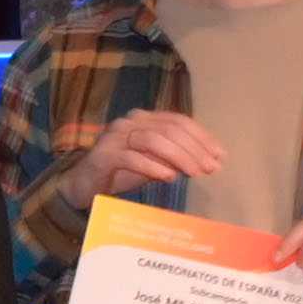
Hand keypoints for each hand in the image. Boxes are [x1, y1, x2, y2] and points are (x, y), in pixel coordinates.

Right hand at [81, 108, 224, 195]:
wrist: (83, 184)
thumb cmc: (120, 172)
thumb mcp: (153, 162)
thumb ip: (174, 158)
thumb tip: (206, 160)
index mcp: (144, 119)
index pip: (178, 121)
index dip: (201, 137)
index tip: (219, 156)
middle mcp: (130, 122)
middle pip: (169, 129)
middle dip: (194, 149)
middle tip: (210, 168)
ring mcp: (114, 137)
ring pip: (153, 139)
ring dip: (178, 157)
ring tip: (194, 174)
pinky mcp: (103, 155)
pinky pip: (131, 157)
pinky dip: (153, 166)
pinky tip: (169, 177)